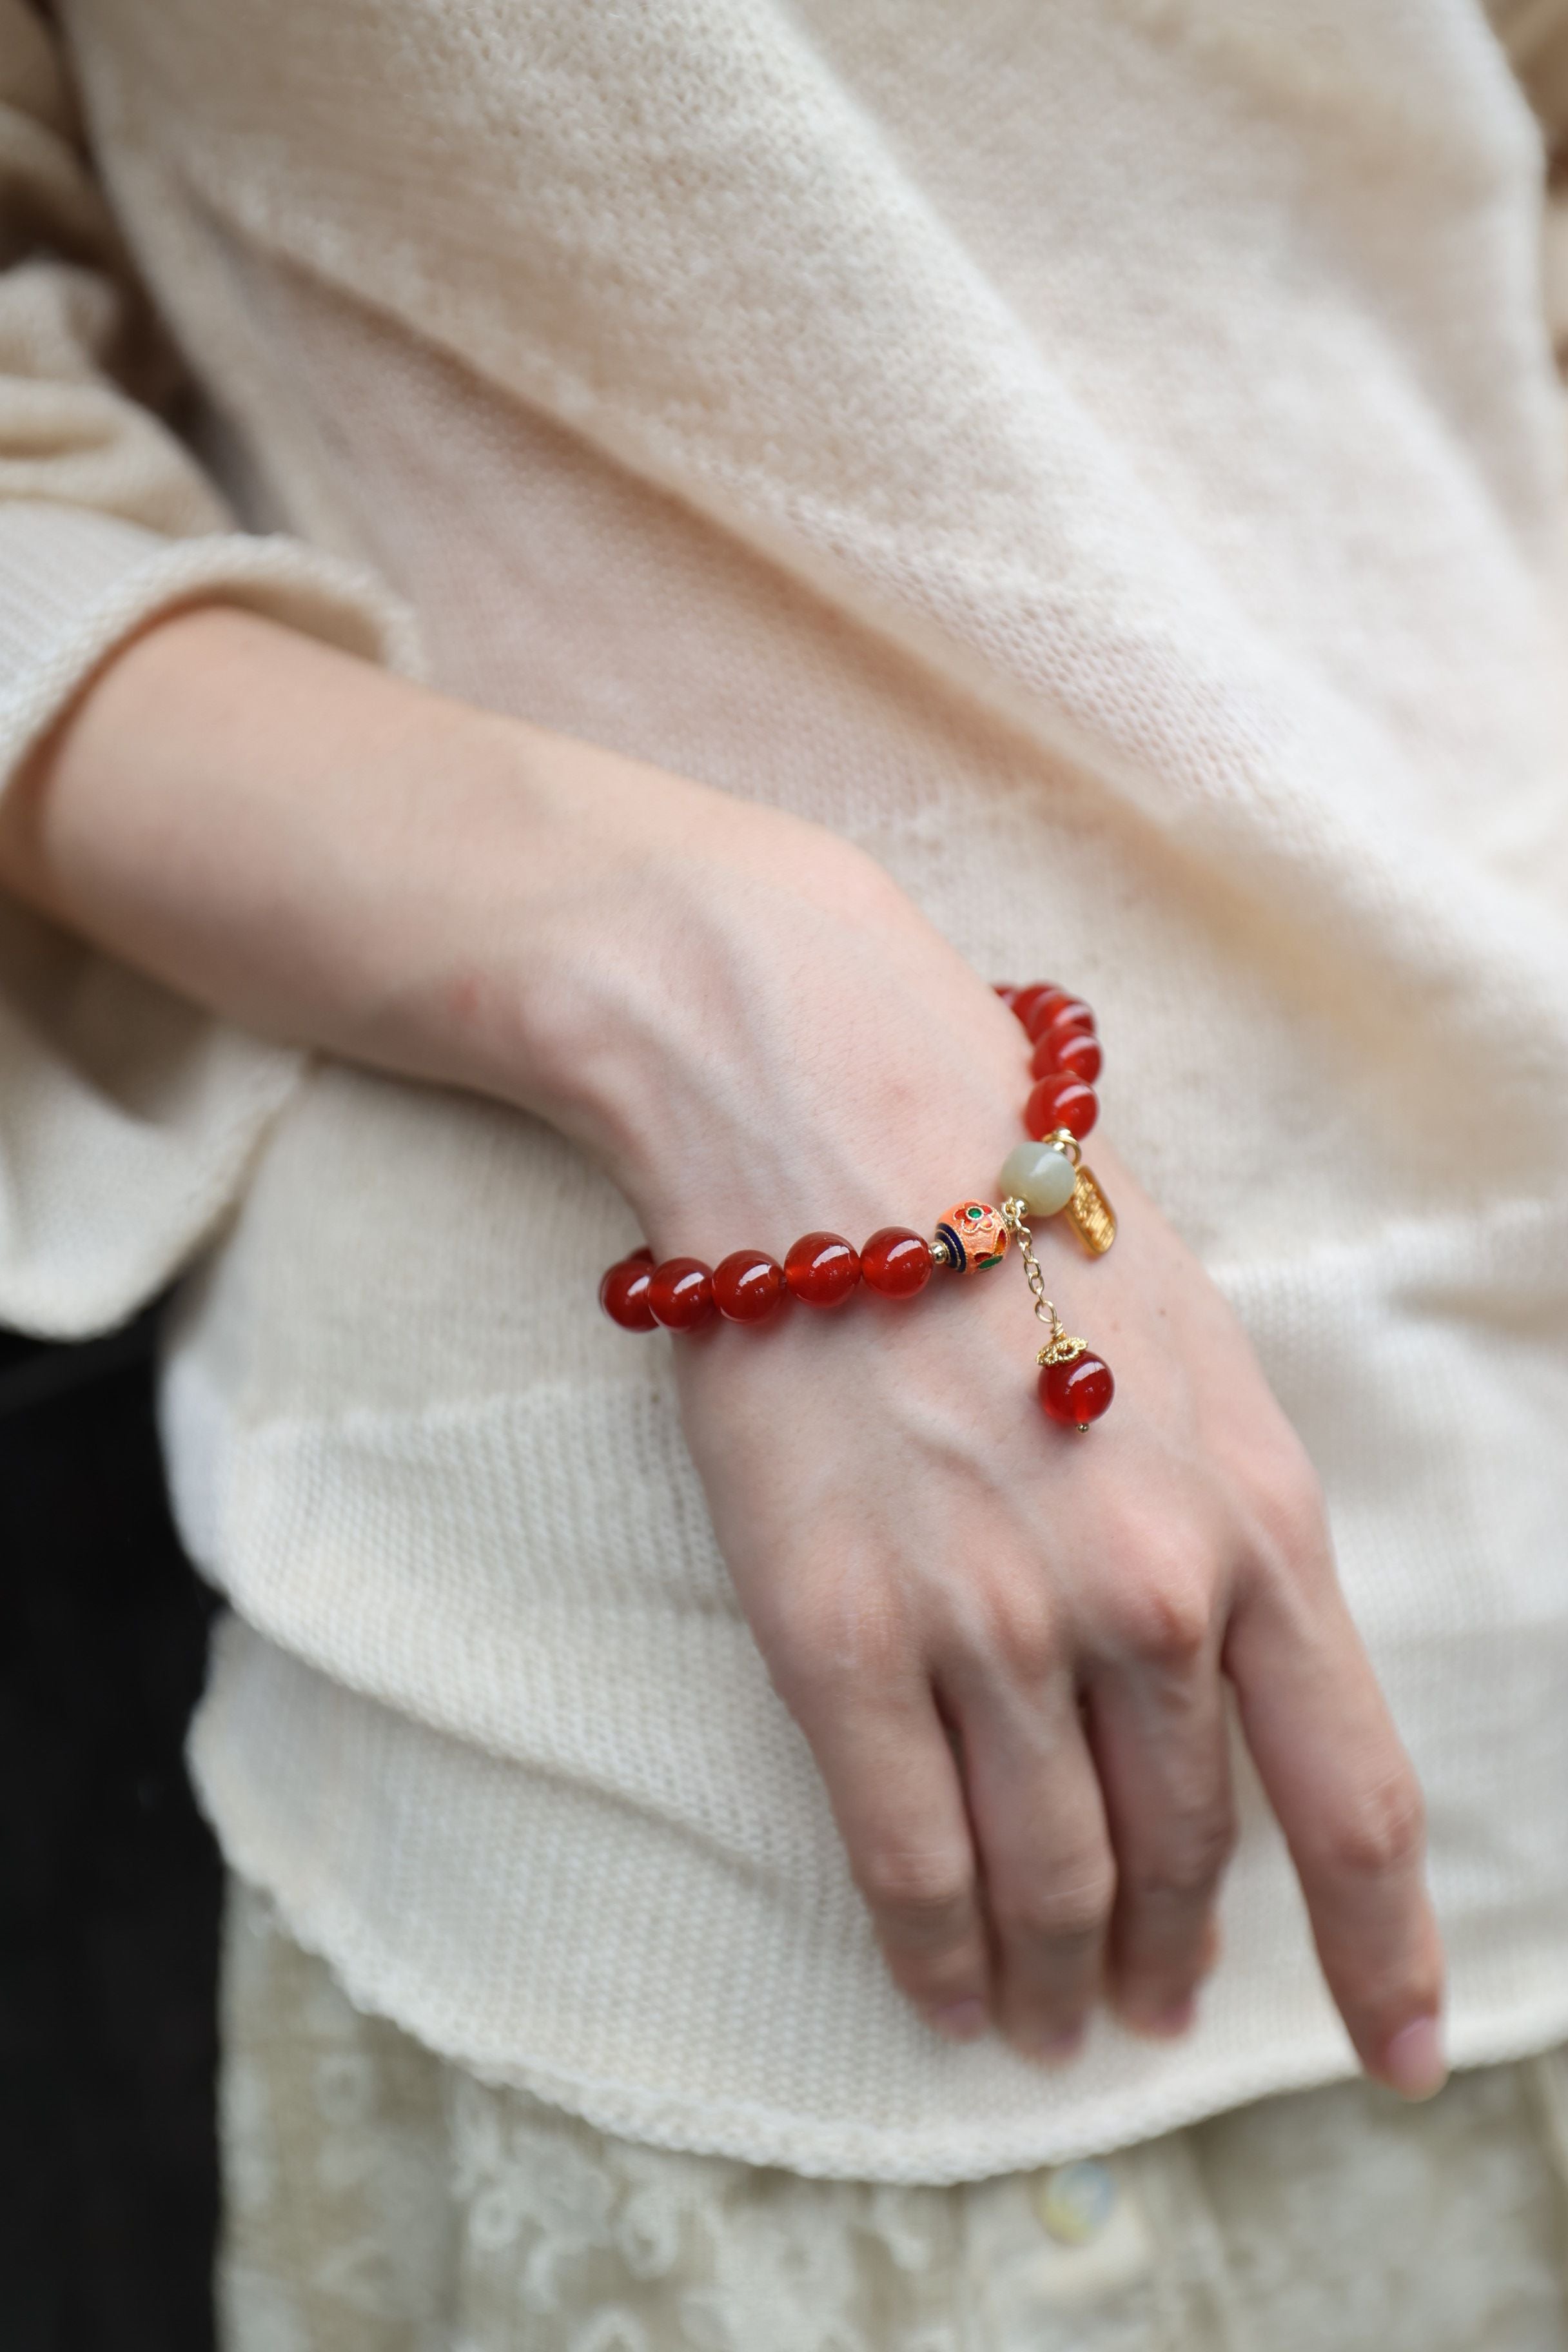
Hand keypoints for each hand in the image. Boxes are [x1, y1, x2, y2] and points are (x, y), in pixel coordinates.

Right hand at [596, 833, 1444, 2093]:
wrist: (839, 1124)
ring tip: (1048, 2025)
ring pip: (1050, 1878)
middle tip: (1150, 2013)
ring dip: (1056, 1977)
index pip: (1352, 1801)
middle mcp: (1147, 1598)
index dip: (1384, 1954)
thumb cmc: (1024, 1224)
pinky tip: (947, 1995)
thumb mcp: (1202, 1369)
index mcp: (1260, 1524)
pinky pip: (908, 1855)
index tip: (1395, 2053)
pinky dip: (935, 1951)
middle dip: (1174, 1960)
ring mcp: (992, 1625)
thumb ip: (1231, 1534)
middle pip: (1187, 1855)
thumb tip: (1227, 1684)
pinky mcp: (843, 1635)